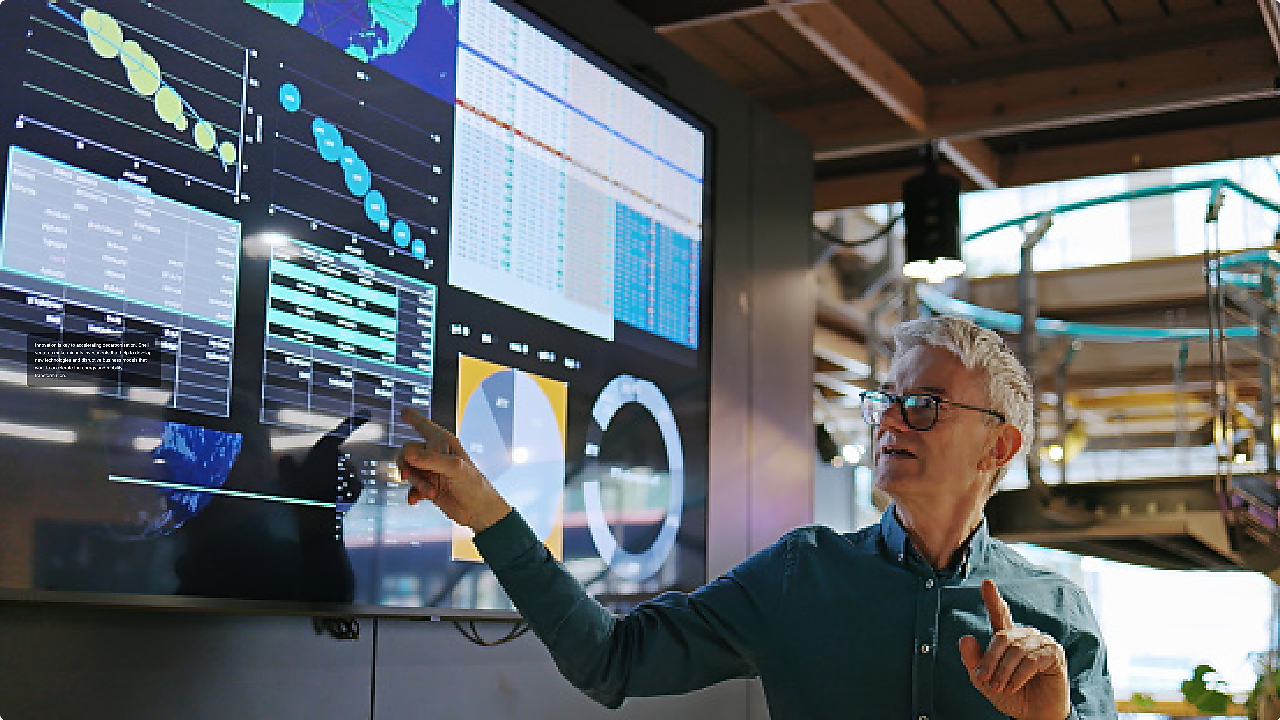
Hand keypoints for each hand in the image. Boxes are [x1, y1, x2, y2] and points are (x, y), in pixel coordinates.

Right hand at [395, 407, 510, 531]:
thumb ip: (430, 459)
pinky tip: (417, 499)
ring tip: (430, 491)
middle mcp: (436, 455)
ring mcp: (431, 471)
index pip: (425, 426)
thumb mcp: (455, 468)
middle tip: (409, 476)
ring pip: (408, 470)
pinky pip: (411, 487)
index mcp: (445, 443)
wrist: (478, 512)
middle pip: (408, 451)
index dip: (413, 418)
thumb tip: (408, 453)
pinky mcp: (428, 486)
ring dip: (415, 482)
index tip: (403, 412)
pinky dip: (413, 493)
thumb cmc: (474, 486)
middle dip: (408, 465)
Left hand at [959, 579, 1070, 719]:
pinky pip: (1031, 660)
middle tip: (983, 679)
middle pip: (1001, 637)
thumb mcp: (985, 681)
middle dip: (989, 660)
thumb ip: (973, 661)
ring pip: (1016, 650)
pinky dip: (1018, 675)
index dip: (993, 598)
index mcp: (1008, 637)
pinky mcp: (1054, 654)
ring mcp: (1042, 642)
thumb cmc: (1011, 695)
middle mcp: (1025, 635)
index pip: (999, 614)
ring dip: (1003, 671)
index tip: (987, 582)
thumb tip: (964, 638)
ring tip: (998, 688)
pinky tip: (1013, 686)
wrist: (1034, 716)